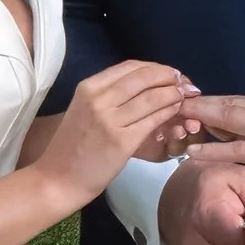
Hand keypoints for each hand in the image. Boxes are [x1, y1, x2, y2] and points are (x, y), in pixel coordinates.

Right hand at [37, 62, 199, 205]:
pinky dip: (170, 112)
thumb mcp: (85, 110)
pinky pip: (154, 119)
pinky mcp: (122, 141)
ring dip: (175, 93)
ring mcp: (109, 119)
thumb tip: (146, 85)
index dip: (156, 67)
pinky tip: (177, 112)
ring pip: (152, 97)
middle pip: (144, 77)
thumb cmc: (74, 146)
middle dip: (170, 77)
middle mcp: (98, 98)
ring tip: (186, 96)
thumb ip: (110, 96)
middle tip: (185, 83)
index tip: (170, 74)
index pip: (130, 67)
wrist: (58, 178)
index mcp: (88, 87)